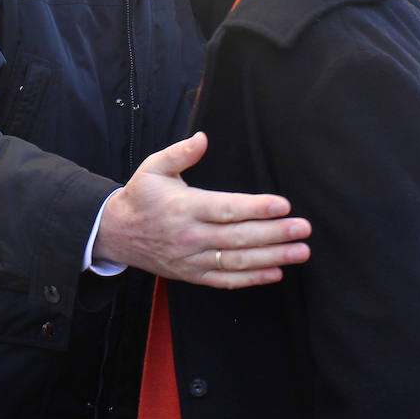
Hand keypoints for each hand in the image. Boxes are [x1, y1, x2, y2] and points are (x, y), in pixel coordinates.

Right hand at [93, 132, 310, 288]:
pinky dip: (252, 279)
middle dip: (274, 234)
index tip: (284, 206)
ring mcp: (192, 259)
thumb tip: (202, 138)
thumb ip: (179, 153)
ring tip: (300, 252)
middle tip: (303, 229)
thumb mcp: (153, 168)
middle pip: (238, 237)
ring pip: (237, 261)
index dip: (256, 208)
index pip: (226, 209)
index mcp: (184, 207)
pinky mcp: (192, 275)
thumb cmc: (141, 196)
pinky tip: (276, 273)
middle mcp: (190, 236)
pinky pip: (226, 280)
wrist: (116, 234)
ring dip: (272, 258)